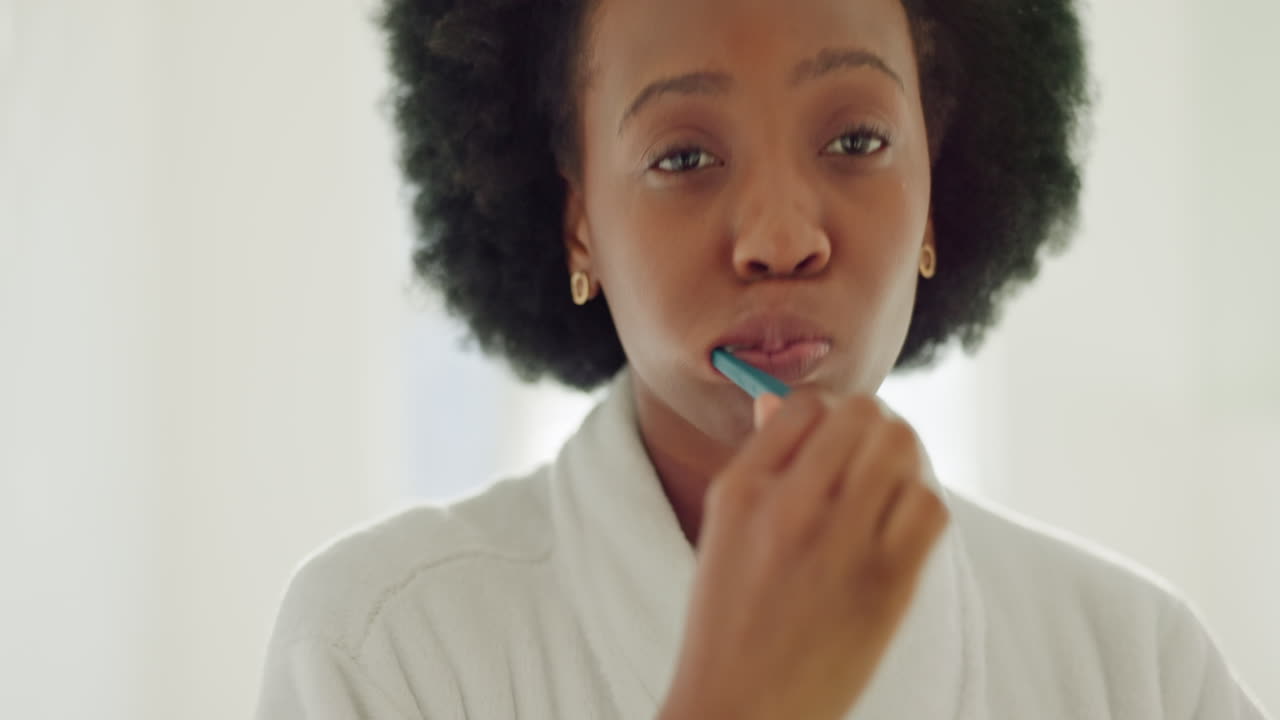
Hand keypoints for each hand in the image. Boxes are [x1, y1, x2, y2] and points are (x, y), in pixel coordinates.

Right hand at [660, 389, 949, 719]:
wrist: (743, 708)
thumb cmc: (731, 620)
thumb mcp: (722, 531)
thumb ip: (758, 464)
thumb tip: (781, 404)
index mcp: (742, 490)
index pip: (803, 405)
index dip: (825, 414)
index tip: (828, 439)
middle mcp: (791, 507)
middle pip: (864, 415)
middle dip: (871, 426)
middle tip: (866, 455)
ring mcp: (842, 544)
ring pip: (904, 449)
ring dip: (900, 460)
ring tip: (884, 489)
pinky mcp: (887, 584)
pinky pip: (929, 507)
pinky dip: (920, 505)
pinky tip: (897, 527)